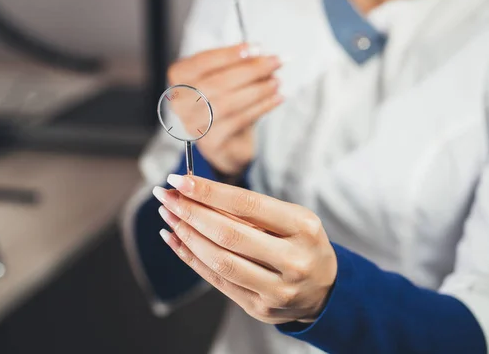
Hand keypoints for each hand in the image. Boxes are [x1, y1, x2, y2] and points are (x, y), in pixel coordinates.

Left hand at [152, 175, 336, 324]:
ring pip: (218, 260)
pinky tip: (174, 239)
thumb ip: (249, 209)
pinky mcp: (260, 308)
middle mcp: (293, 260)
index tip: (179, 179)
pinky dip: (190, 258)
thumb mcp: (291, 218)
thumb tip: (193, 191)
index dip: (208, 191)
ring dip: (185, 234)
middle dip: (189, 211)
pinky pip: (216, 281)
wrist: (324, 291)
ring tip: (167, 214)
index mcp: (303, 228)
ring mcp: (277, 290)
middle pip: (228, 234)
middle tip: (165, 195)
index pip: (247, 204)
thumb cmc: (301, 243)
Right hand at [167, 44, 283, 177]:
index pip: (201, 62)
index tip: (255, 48)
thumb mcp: (229, 77)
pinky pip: (238, 121)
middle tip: (274, 62)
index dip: (229, 54)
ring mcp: (193, 124)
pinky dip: (261, 107)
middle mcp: (180, 102)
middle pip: (215, 83)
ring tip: (276, 82)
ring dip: (257, 90)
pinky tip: (276, 98)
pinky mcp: (211, 142)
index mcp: (179, 78)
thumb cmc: (226, 101)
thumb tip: (264, 56)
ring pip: (227, 104)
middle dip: (249, 71)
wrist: (228, 141)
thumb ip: (241, 65)